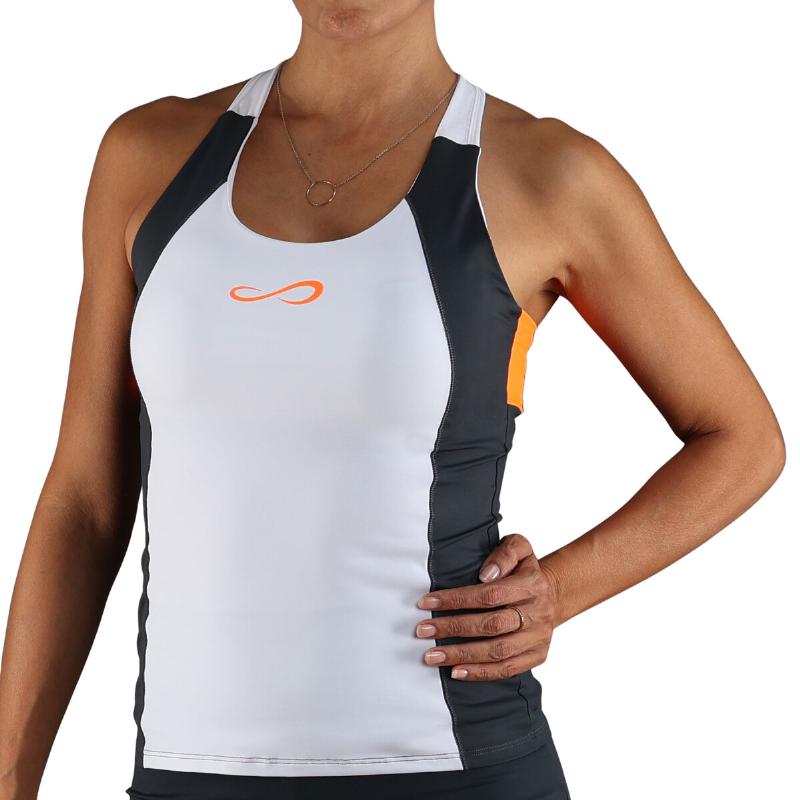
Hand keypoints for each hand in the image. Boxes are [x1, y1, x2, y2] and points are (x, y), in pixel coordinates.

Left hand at [415, 534, 556, 680]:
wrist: (552, 594)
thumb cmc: (524, 569)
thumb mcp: (519, 548)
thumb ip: (505, 553)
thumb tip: (486, 574)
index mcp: (532, 585)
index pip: (490, 594)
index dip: (456, 599)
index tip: (427, 602)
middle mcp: (537, 613)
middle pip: (491, 625)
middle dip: (453, 628)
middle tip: (423, 630)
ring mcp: (538, 637)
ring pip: (497, 651)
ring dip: (462, 655)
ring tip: (433, 655)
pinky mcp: (537, 656)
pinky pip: (507, 669)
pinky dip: (481, 673)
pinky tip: (457, 672)